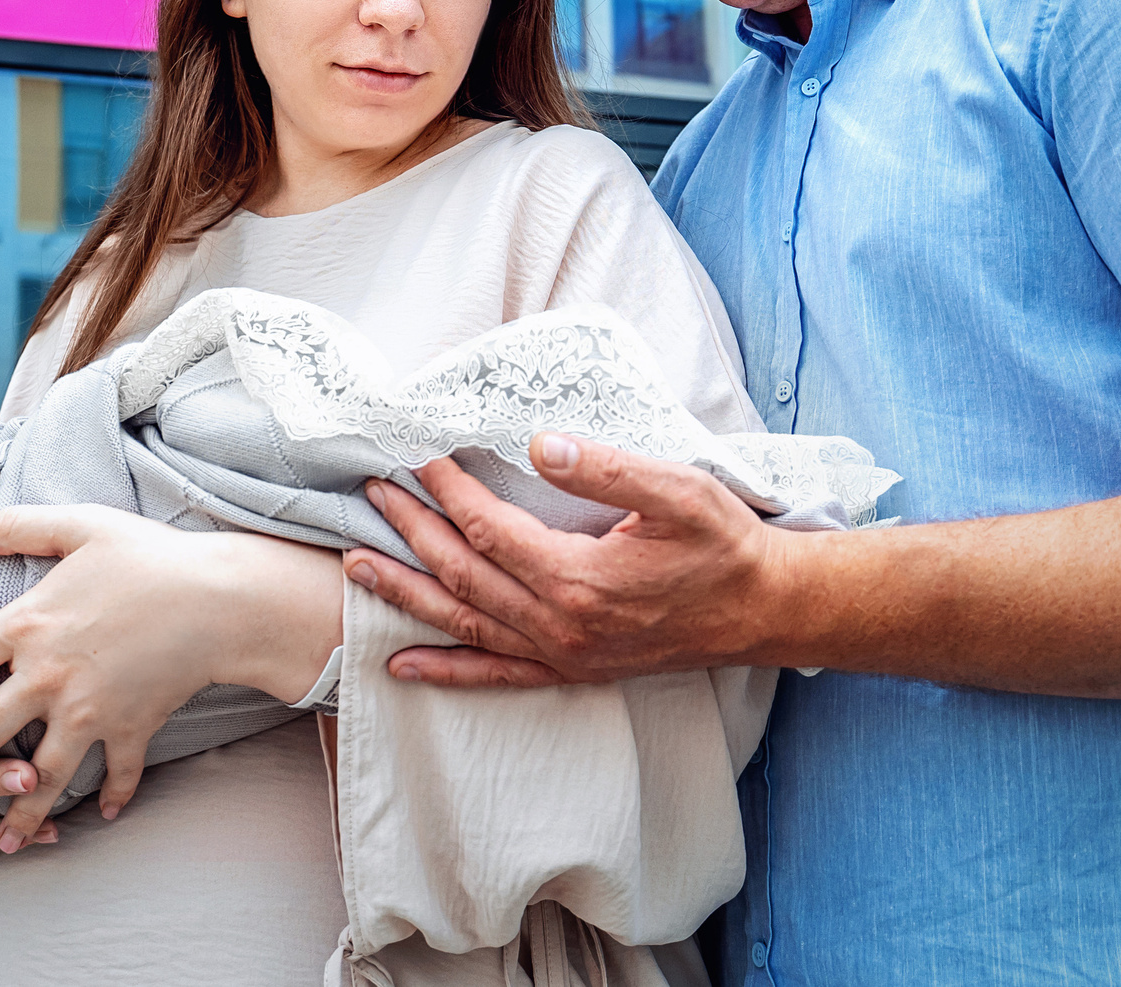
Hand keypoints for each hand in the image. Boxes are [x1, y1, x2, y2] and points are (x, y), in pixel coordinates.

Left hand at [0, 507, 342, 843]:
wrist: (222, 598)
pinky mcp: (129, 725)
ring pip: (37, 772)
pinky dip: (109, 795)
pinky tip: (96, 817)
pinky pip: (114, 772)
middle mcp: (47, 674)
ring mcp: (88, 707)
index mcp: (26, 624)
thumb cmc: (151, 556)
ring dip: (12, 810)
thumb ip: (15, 526)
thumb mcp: (81, 527)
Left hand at [344, 434, 789, 686]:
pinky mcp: (571, 669)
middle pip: (463, 575)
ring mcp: (562, 654)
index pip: (490, 530)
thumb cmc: (723, 545)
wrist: (762, 610)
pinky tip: (403, 663)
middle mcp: (560, 626)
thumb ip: (609, 469)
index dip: (448, 491)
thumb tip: (542, 445)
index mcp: (579, 580)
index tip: (419, 455)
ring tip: (358, 565)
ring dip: (407, 593)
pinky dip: (445, 669)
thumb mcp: (678, 492)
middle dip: (411, 532)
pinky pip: (495, 675)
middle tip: (370, 494)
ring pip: (465, 624)